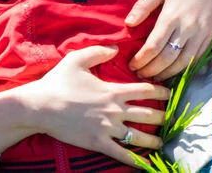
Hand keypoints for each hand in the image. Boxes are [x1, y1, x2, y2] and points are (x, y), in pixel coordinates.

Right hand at [29, 46, 169, 166]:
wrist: (41, 106)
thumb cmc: (58, 82)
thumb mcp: (77, 59)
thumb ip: (98, 52)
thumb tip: (116, 49)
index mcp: (113, 90)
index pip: (145, 90)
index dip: (160, 91)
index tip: (169, 93)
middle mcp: (115, 110)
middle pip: (148, 114)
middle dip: (163, 117)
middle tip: (170, 119)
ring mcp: (108, 128)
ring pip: (139, 136)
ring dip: (154, 139)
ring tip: (162, 142)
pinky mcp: (98, 142)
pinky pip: (121, 154)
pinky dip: (136, 161)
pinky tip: (147, 165)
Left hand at [127, 0, 211, 79]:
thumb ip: (144, 5)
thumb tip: (128, 23)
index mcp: (172, 15)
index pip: (154, 45)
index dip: (141, 59)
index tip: (132, 64)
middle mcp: (187, 28)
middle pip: (166, 58)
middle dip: (151, 70)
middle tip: (139, 74)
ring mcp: (201, 35)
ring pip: (182, 63)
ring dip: (166, 74)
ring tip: (153, 77)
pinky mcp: (211, 38)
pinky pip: (196, 59)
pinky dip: (183, 69)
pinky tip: (172, 71)